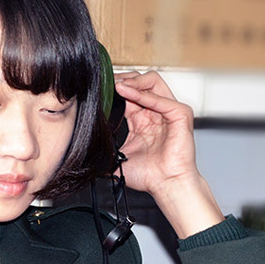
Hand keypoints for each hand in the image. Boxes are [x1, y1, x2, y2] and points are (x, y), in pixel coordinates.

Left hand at [114, 71, 224, 237]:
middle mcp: (157, 112)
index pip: (130, 93)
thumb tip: (83, 155)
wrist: (166, 185)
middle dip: (124, 78)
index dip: (115, 87)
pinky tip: (127, 93)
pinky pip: (161, 98)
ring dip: (133, 80)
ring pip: (153, 81)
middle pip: (142, 81)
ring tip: (117, 85)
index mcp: (143, 119)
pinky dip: (143, 94)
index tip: (100, 87)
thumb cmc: (150, 176)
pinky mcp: (181, 114)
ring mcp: (170, 111)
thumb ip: (105, 151)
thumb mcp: (119, 158)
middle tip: (108, 82)